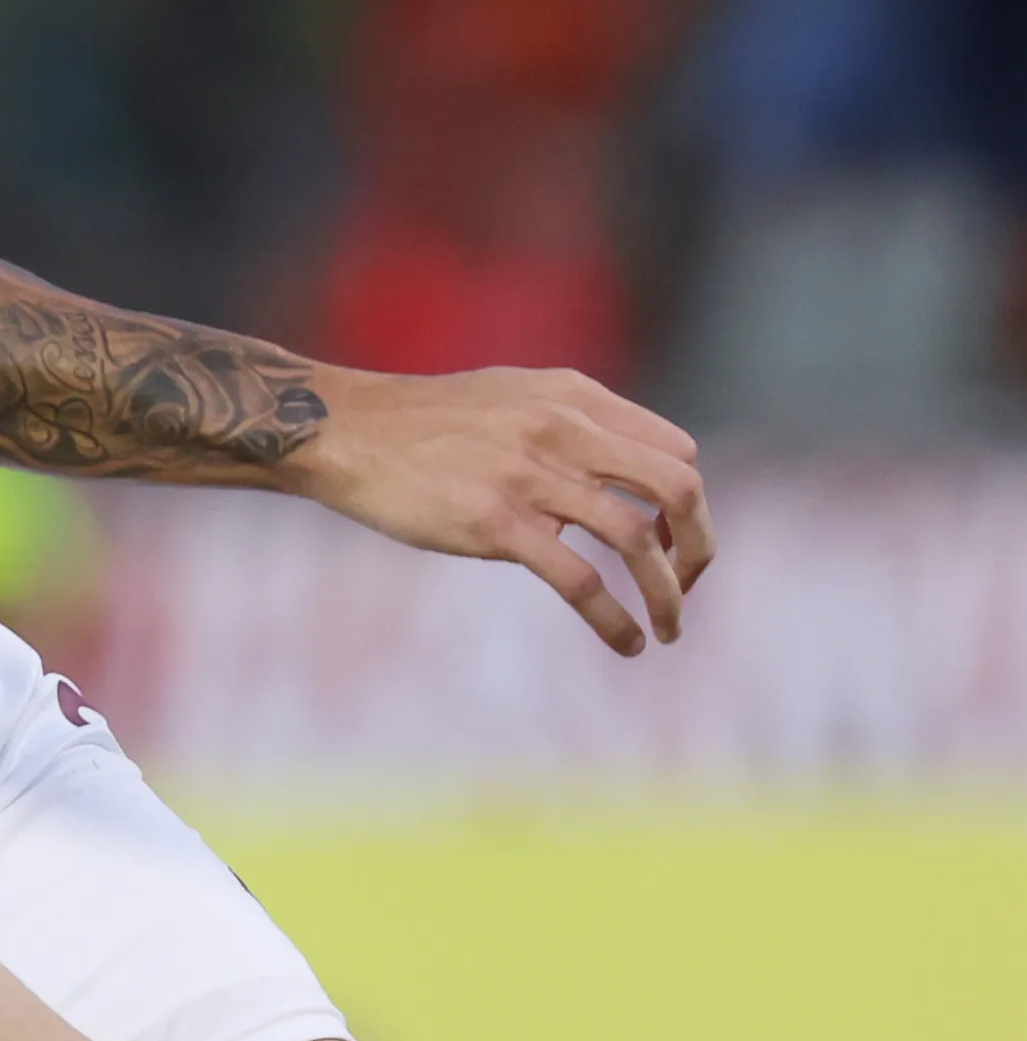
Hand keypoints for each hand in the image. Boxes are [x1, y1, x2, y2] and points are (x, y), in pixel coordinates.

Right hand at [286, 365, 715, 657]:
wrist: (340, 429)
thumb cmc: (419, 422)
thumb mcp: (508, 397)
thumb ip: (567, 424)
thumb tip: (617, 480)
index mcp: (570, 396)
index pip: (675, 450)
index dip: (687, 502)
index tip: (673, 540)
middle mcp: (561, 428)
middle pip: (678, 487)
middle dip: (700, 546)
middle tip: (689, 584)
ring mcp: (529, 475)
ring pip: (638, 539)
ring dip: (668, 595)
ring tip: (668, 630)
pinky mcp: (494, 522)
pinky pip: (581, 580)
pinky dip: (615, 620)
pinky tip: (625, 644)